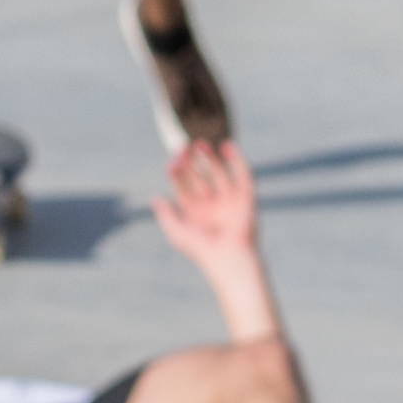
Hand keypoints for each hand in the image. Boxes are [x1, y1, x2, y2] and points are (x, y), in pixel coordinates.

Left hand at [152, 134, 262, 285]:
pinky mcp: (246, 197)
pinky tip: (227, 146)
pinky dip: (237, 160)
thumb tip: (156, 198)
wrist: (229, 259)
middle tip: (185, 146)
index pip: (184, 185)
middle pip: (199, 176)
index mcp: (195, 211)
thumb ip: (166, 215)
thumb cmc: (202, 250)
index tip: (172, 161)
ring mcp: (229, 199)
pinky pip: (242, 175)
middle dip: (192, 161)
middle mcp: (212, 203)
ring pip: (218, 172)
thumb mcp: (177, 232)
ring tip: (201, 143)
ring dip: (210, 157)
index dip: (178, 172)